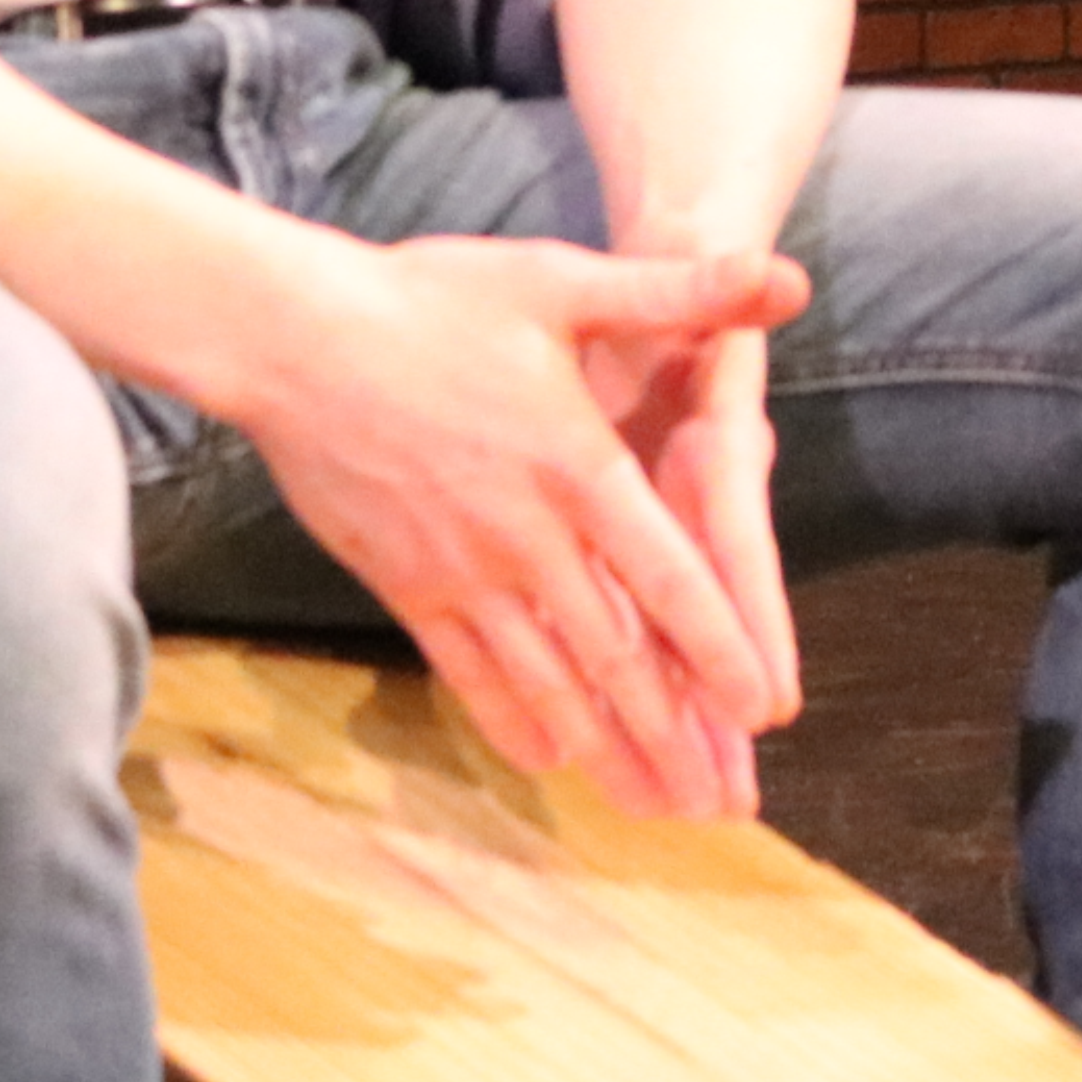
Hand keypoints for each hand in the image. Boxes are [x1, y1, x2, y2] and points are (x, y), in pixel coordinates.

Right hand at [231, 236, 807, 819]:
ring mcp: (464, 569)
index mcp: (577, 464)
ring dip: (604, 749)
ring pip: (547, 679)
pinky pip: (468, 671)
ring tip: (651, 806)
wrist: (291, 338)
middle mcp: (528, 534)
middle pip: (616, 653)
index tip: (762, 710)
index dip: (719, 647)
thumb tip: (789, 275)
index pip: (668, 575)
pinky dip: (511, 720)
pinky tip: (547, 759)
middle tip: (719, 802)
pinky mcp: (409, 585)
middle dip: (673, 734)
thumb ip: (678, 289)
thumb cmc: (430, 300)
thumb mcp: (561, 280)